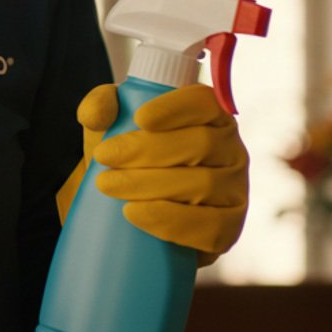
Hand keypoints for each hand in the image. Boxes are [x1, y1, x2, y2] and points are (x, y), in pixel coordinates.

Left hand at [57, 83, 248, 266]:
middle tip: (104, 157)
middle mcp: (231, 150)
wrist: (127, 216)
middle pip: (200, 143)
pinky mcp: (229, 229)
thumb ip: (100, 107)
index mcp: (210, 117)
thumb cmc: (125, 162)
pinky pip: (209, 226)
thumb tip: (96, 113)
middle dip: (148, 150)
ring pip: (202, 184)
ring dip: (150, 185)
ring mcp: (235, 191)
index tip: (139, 118)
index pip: (205, 102)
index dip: (176, 108)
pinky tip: (135, 213)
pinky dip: (169, 220)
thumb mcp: (108, 130)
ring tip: (108, 186)